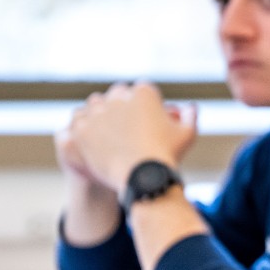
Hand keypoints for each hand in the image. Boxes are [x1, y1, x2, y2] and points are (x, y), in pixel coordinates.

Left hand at [65, 83, 197, 191]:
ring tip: (105, 133)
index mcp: (144, 92)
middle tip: (122, 127)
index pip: (139, 91)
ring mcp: (98, 111)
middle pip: (116, 95)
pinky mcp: (81, 128)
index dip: (142, 104)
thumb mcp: (187, 134)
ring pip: (94, 105)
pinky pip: (78, 120)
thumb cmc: (167, 156)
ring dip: (99, 114)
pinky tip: (90, 139)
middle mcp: (119, 96)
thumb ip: (190, 116)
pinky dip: (82, 128)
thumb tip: (191, 107)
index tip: (142, 119)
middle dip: (119, 107)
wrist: (143, 179)